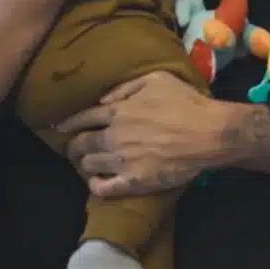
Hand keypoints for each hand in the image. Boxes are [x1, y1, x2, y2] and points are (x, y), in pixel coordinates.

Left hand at [55, 71, 230, 197]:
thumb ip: (127, 87)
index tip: (61, 127)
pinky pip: (103, 188)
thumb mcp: (158, 80)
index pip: (83, 117)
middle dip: (72, 145)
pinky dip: (94, 185)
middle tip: (72, 148)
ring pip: (88, 165)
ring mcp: (121, 161)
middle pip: (80, 144)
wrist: (209, 134)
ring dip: (84, 163)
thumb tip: (104, 100)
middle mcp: (113, 137)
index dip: (69, 122)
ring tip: (86, 164)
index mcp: (118, 112)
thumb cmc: (187, 103)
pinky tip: (96, 182)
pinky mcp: (133, 181)